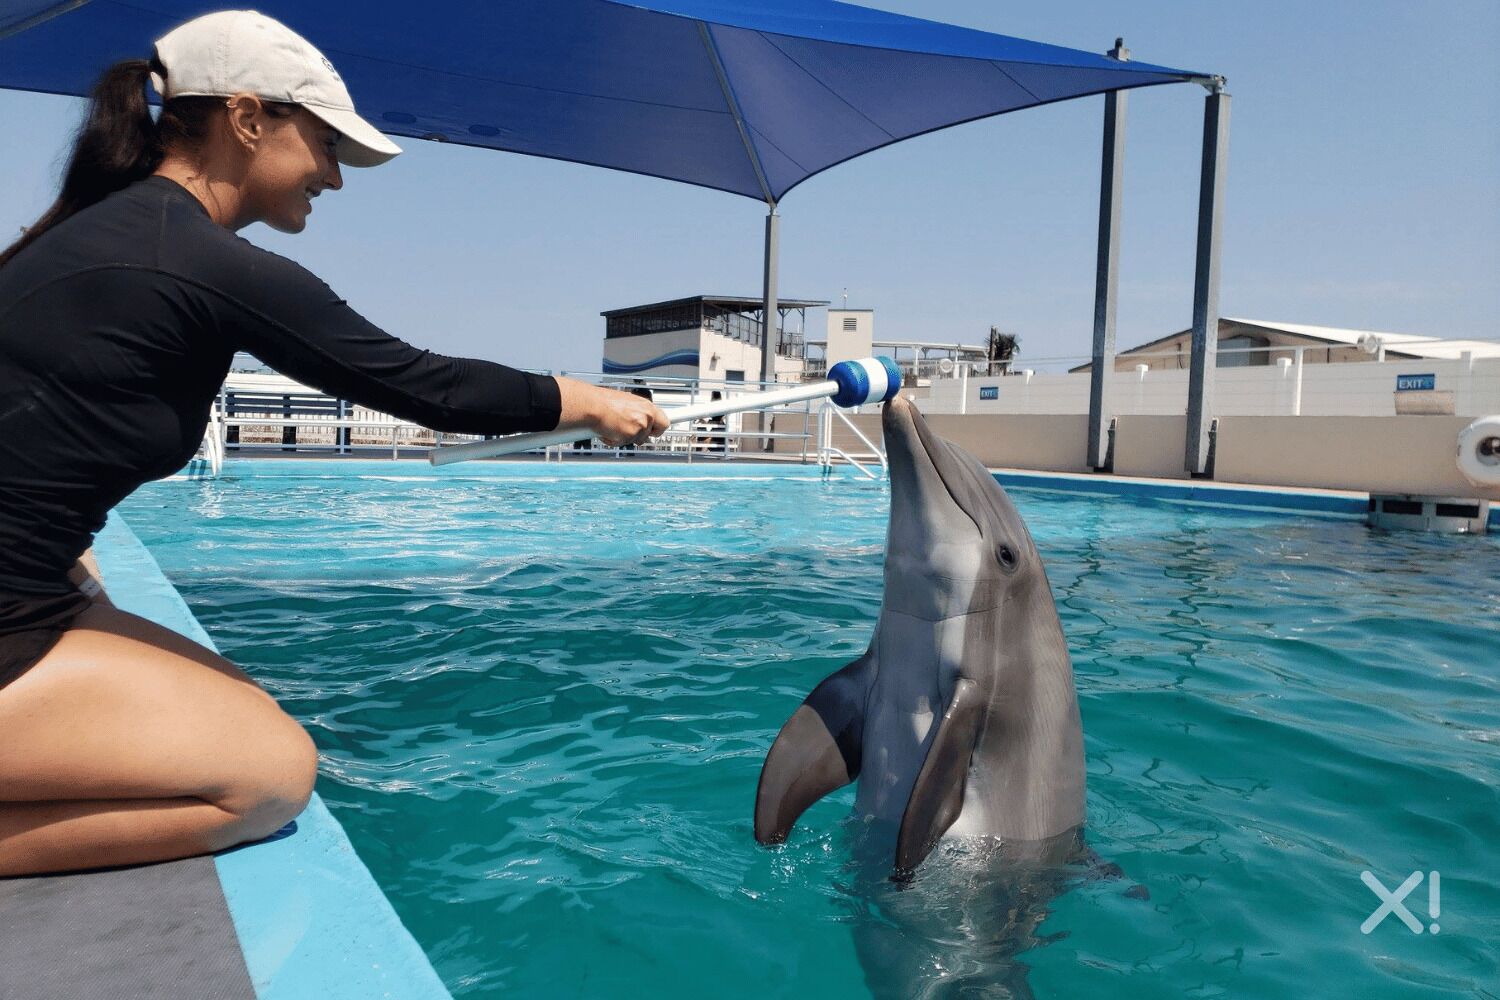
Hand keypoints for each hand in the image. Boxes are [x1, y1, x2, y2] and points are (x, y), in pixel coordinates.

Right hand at [554, 377, 668, 446]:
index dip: (662, 426)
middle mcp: (647, 414)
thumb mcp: (624, 403)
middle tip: (630, 431)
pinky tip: (608, 431)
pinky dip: (615, 440)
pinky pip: (625, 443)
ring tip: (612, 426)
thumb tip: (637, 422)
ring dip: (625, 437)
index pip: (663, 418)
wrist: (592, 406)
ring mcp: (641, 425)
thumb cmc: (603, 403)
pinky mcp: (633, 434)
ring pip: (638, 439)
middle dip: (646, 434)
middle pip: (659, 430)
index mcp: (645, 405)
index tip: (670, 429)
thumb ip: (635, 413)